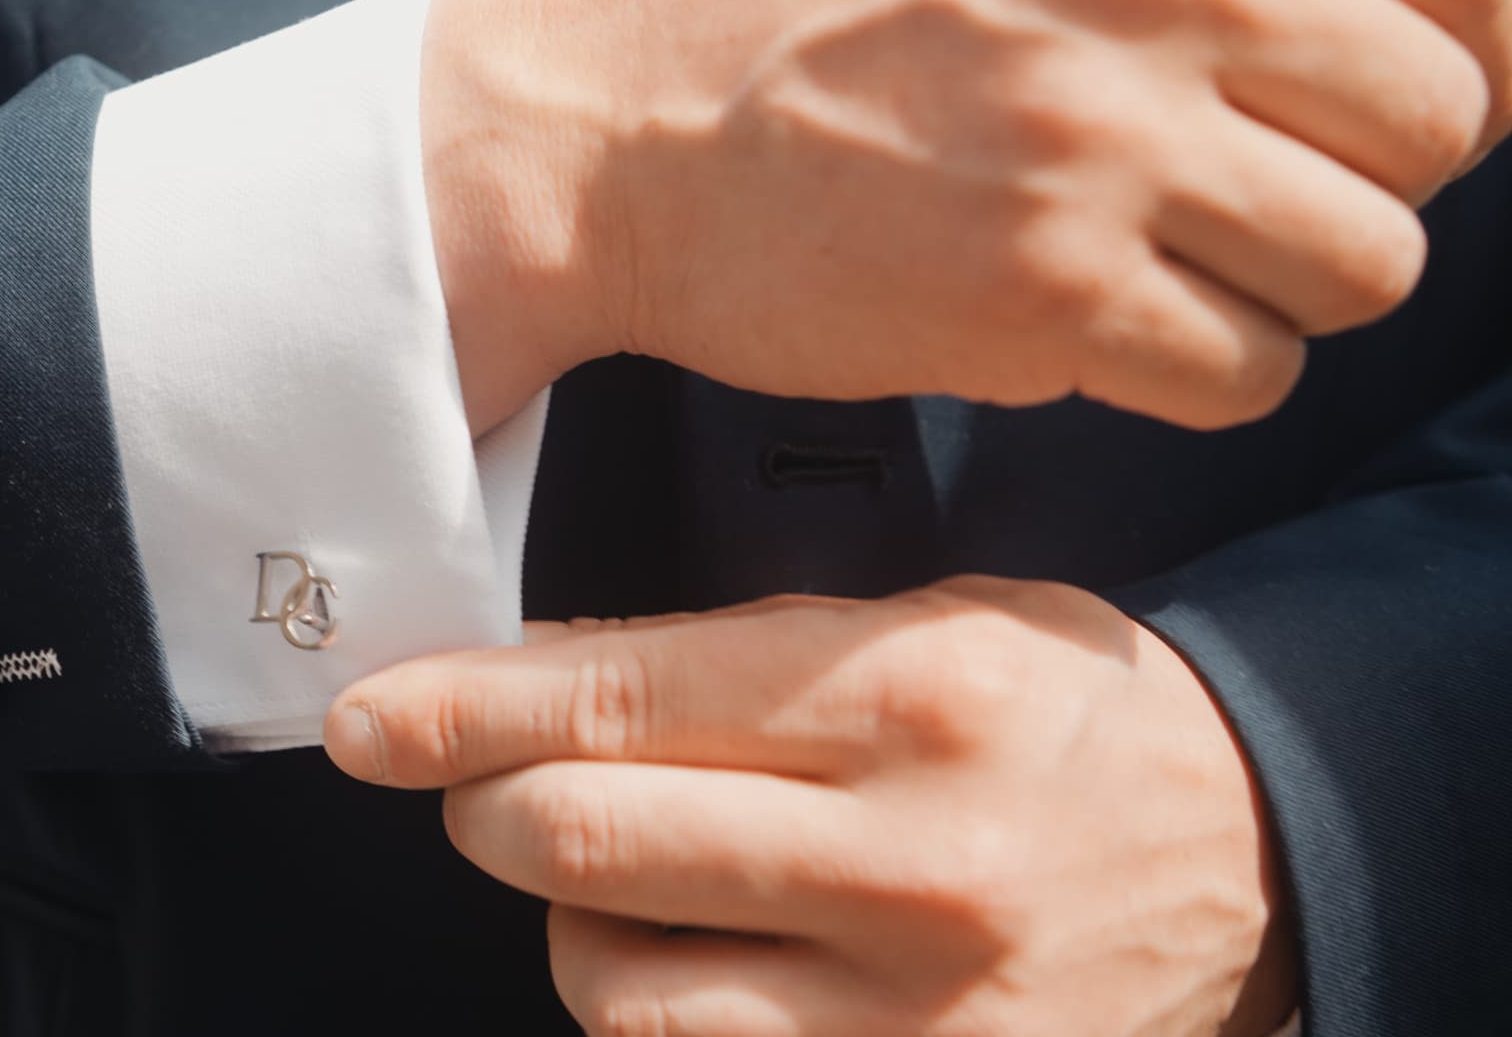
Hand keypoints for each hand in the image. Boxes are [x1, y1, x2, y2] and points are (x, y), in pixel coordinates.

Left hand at [326, 578, 1298, 1035]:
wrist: (1255, 855)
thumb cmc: (1066, 719)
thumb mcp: (926, 625)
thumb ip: (734, 653)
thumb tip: (539, 682)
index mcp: (911, 696)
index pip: (625, 699)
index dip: (465, 706)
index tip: (369, 714)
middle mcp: (913, 859)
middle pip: (592, 844)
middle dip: (486, 807)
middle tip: (479, 785)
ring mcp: (917, 1012)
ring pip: (622, 992)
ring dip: (572, 925)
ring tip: (622, 876)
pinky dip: (655, 1007)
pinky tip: (690, 956)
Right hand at [428, 0, 1505, 432]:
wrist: (616, 127)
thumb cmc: (796, 18)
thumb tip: (1423, 20)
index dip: (1466, 55)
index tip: (1381, 105)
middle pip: (1437, 133)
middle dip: (1359, 183)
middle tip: (1247, 197)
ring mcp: (1104, 145)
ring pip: (1359, 271)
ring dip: (1279, 291)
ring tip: (1159, 268)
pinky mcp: (1045, 293)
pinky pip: (1246, 375)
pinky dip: (1194, 373)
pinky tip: (1093, 327)